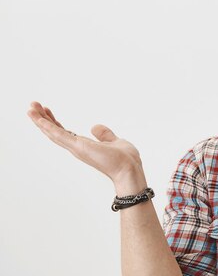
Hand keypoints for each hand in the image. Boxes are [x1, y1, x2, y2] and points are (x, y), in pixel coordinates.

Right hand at [27, 102, 144, 187]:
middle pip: (55, 132)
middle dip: (43, 119)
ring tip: (30, 108)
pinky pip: (59, 135)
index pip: (65, 133)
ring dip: (40, 121)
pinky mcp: (78, 147)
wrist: (130, 169)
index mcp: (84, 146)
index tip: (47, 110)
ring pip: (53, 133)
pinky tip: (37, 118)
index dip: (54, 122)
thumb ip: (105, 135)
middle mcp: (77, 148)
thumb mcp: (115, 141)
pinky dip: (47, 126)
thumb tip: (95, 127)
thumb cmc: (125, 160)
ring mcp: (76, 148)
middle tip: (33, 106)